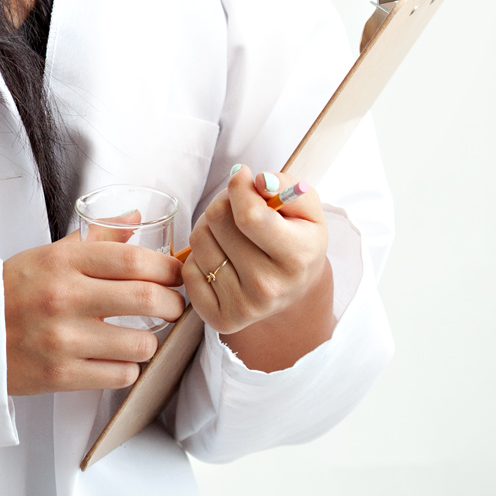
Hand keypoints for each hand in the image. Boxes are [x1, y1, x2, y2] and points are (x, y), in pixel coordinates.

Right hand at [3, 232, 185, 394]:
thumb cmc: (15, 290)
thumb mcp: (50, 254)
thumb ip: (97, 237)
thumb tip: (136, 217)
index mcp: (64, 263)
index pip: (133, 260)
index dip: (167, 268)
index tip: (176, 274)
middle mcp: (65, 299)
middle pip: (146, 298)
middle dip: (172, 303)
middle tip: (173, 306)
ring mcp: (63, 340)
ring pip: (140, 343)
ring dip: (151, 340)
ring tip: (141, 334)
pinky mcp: (61, 375)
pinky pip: (120, 375)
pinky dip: (128, 367)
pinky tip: (116, 358)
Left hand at [182, 167, 333, 370]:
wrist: (293, 290)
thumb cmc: (296, 240)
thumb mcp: (306, 209)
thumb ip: (287, 186)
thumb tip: (258, 180)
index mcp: (298, 257)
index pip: (249, 216)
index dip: (239, 188)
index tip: (242, 176)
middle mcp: (270, 287)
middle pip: (217, 220)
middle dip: (223, 204)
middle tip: (237, 210)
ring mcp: (244, 307)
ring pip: (199, 240)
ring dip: (209, 227)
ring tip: (230, 233)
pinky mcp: (220, 318)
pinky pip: (188, 269)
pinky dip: (200, 256)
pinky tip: (222, 258)